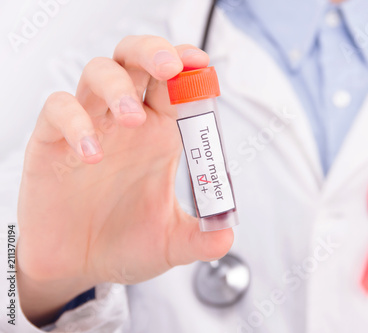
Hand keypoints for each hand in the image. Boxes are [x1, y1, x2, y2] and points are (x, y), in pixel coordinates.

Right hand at [16, 35, 233, 325]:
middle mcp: (126, 123)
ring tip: (132, 118)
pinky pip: (58, 110)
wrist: (78, 266)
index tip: (203, 64)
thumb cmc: (125, 243)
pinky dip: (75, 122)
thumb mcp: (170, 244)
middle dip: (154, 52)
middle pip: (136, 61)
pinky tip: (91, 155)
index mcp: (160, 134)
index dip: (188, 68)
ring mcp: (90, 127)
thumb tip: (226, 235)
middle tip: (171, 67)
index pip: (174, 85)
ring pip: (98, 73)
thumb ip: (200, 240)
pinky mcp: (53, 143)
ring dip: (118, 87)